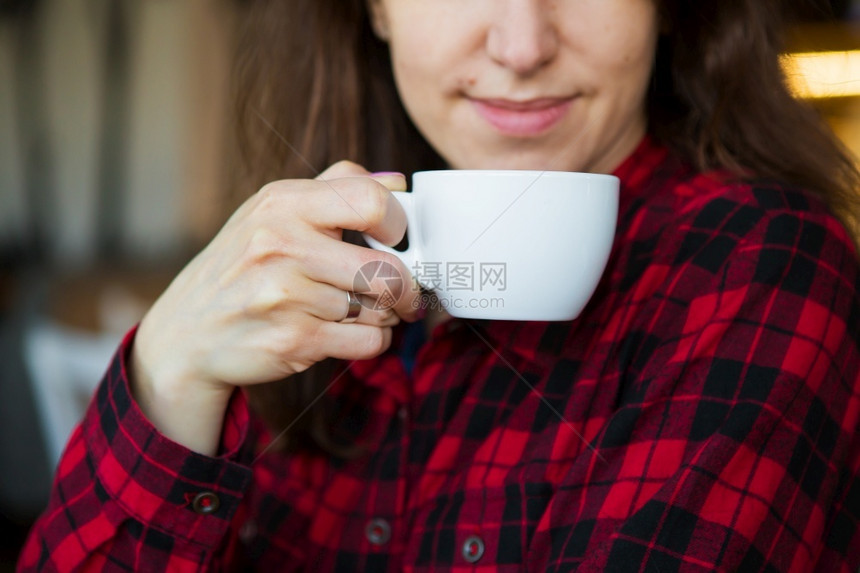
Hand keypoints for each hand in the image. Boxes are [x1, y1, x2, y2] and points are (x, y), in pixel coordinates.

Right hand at [130, 161, 418, 452]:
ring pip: (381, 309)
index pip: (371, 201)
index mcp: (283, 203)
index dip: (399, 223)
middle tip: (404, 293)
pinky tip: (348, 333)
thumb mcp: (272, 213)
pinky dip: (372, 342)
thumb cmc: (240, 269)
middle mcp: (282, 244)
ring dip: (384, 316)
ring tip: (360, 311)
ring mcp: (286, 295)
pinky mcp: (293, 340)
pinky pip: (369, 342)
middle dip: (406, 287)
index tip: (397, 240)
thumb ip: (335, 189)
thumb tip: (397, 181)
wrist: (185, 334)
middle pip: (387, 269)